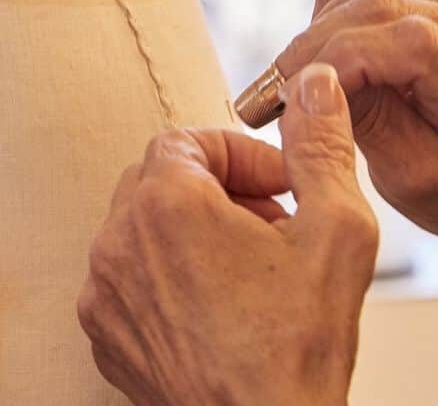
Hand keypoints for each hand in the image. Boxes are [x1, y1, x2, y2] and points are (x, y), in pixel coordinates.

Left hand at [78, 64, 377, 405]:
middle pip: (159, 178)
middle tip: (270, 225)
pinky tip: (217, 310)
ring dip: (191, 234)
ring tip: (249, 271)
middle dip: (217, 190)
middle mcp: (117, 240)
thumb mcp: (334, 232)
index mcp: (164, 202)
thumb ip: (319, 146)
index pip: (186, 139)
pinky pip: (128, 281)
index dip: (238, 155)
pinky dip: (166, 280)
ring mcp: (103, 292)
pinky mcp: (104, 336)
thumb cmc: (298, 352)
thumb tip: (315, 85)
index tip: (279, 186)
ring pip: (141, 229)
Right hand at [277, 0, 437, 248]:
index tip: (285, 99)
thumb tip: (312, 82)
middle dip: (307, 52)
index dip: (333, 63)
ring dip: (314, 39)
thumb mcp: (422, 180)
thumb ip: (370, 127)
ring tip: (296, 88)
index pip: (401, 41)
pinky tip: (325, 64)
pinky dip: (329, 25)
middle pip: (369, 9)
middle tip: (267, 97)